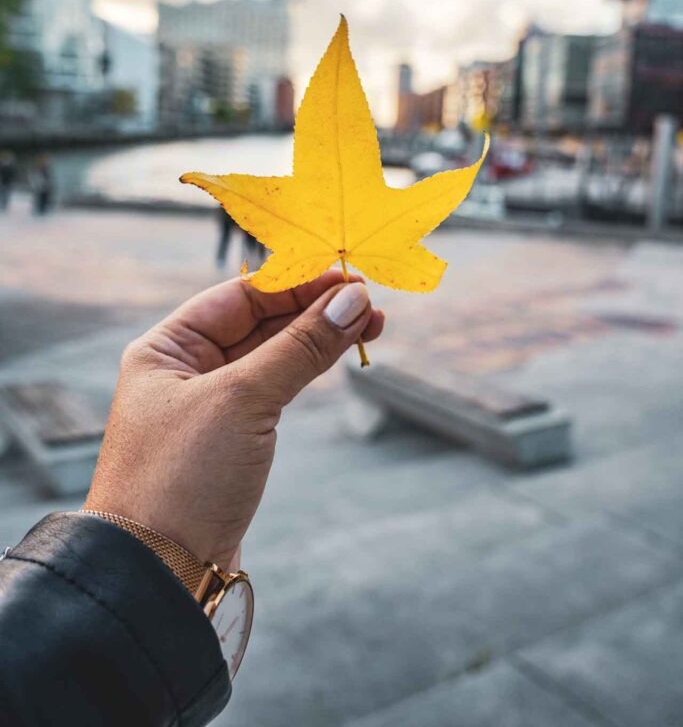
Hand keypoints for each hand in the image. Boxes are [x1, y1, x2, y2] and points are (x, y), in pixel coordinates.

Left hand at [85, 272, 383, 567]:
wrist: (158, 574)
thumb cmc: (182, 476)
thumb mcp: (243, 399)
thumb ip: (300, 346)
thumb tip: (352, 299)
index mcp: (166, 348)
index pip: (240, 296)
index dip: (296, 283)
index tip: (347, 277)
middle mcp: (183, 371)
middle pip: (259, 323)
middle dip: (314, 310)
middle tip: (369, 301)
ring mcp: (209, 407)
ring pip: (272, 357)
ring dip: (319, 339)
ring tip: (370, 324)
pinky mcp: (231, 441)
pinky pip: (275, 390)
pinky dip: (307, 372)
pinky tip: (338, 356)